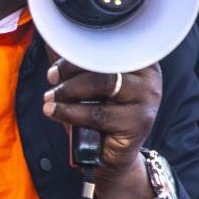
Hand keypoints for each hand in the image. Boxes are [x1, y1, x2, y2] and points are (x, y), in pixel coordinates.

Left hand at [42, 58, 161, 194]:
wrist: (111, 157)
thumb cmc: (99, 116)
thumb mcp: (89, 87)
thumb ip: (78, 66)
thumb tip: (52, 42)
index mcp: (139, 62)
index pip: (107, 47)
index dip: (77, 54)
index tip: (56, 67)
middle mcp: (149, 78)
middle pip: (104, 63)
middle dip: (70, 71)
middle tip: (51, 80)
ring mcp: (147, 101)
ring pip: (101, 85)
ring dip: (68, 91)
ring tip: (50, 99)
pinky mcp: (138, 124)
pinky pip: (98, 113)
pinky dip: (70, 112)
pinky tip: (54, 112)